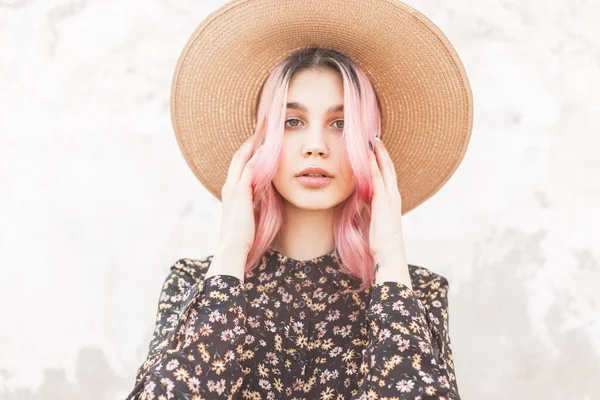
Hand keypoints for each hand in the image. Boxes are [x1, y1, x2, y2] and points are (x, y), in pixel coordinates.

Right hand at [217, 134, 263, 256]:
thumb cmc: (242, 236)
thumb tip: (263, 195)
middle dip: (249, 142)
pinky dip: (256, 158)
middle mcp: (229, 186)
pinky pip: (249, 170)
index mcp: (230, 191)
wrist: (233, 247)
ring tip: (264, 131)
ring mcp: (233, 188)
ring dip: (253, 144)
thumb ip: (254, 202)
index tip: (258, 140)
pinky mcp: (240, 193)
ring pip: (242, 159)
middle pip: (238, 157)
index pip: (238, 165)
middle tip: (261, 128)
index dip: (247, 151)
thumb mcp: (249, 214)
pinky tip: (265, 148)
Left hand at [368, 136, 409, 283]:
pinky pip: (378, 180)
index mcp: (391, 201)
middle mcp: (394, 196)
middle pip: (388, 168)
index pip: (386, 176)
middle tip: (376, 137)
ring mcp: (391, 199)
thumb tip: (362, 201)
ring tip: (373, 140)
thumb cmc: (381, 242)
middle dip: (382, 152)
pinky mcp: (384, 203)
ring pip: (385, 170)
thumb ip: (370, 209)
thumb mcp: (374, 221)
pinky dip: (374, 167)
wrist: (390, 254)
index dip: (381, 161)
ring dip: (379, 154)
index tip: (376, 149)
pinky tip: (369, 157)